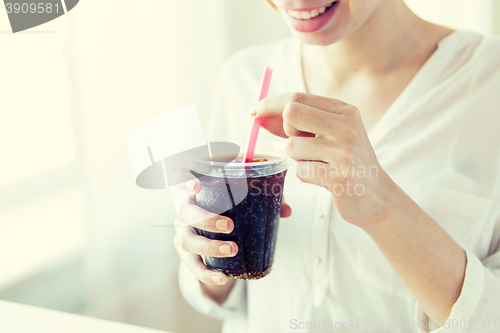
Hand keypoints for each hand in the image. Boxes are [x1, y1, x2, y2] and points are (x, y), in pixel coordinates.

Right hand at [173, 169, 291, 285]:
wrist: (211, 226)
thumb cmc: (227, 204)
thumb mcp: (241, 195)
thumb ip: (262, 197)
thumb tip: (286, 211)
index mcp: (195, 189)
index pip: (179, 176)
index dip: (183, 180)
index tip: (196, 185)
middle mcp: (184, 209)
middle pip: (184, 212)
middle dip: (205, 219)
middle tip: (229, 226)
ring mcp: (182, 231)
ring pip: (186, 240)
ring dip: (208, 247)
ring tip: (232, 249)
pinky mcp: (186, 253)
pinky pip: (192, 265)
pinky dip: (205, 274)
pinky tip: (221, 278)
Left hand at [250, 92, 393, 226]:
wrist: (377, 196)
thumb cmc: (346, 161)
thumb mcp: (330, 133)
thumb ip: (299, 122)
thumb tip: (259, 114)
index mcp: (345, 110)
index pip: (297, 97)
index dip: (270, 104)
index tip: (254, 111)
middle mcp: (347, 126)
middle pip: (291, 113)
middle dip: (285, 130)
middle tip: (299, 142)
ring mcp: (345, 152)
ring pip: (291, 147)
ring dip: (298, 159)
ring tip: (320, 165)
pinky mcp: (340, 178)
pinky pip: (300, 171)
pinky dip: (305, 176)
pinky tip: (324, 178)